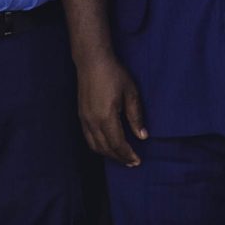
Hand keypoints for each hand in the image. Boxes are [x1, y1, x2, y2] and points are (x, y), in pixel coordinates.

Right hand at [76, 53, 148, 167]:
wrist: (92, 61)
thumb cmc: (114, 74)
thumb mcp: (131, 93)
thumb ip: (136, 116)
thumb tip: (142, 136)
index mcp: (106, 117)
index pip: (118, 144)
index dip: (128, 155)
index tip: (137, 161)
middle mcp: (92, 121)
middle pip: (106, 149)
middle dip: (119, 158)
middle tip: (132, 162)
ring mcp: (84, 119)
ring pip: (95, 146)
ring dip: (108, 155)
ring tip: (121, 157)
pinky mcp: (81, 116)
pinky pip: (89, 138)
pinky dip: (98, 147)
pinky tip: (107, 146)